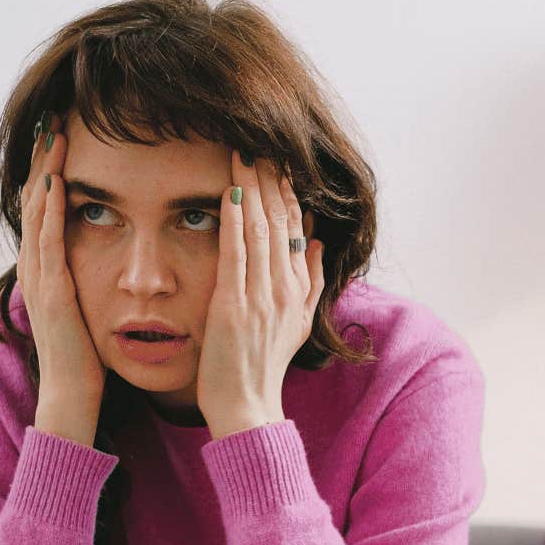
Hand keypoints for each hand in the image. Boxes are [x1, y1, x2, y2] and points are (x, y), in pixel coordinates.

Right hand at [18, 114, 104, 446]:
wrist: (72, 399)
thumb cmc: (87, 361)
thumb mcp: (92, 311)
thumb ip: (96, 283)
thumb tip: (117, 263)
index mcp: (51, 272)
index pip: (50, 210)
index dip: (53, 173)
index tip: (65, 138)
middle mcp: (40, 270)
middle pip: (37, 202)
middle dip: (44, 161)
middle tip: (51, 120)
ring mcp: (42, 280)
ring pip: (38, 215)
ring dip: (44, 173)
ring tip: (52, 137)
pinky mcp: (52, 294)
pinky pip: (48, 244)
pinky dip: (49, 212)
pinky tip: (55, 185)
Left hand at [197, 152, 325, 438]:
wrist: (248, 406)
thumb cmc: (262, 367)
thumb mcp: (297, 323)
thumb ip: (309, 281)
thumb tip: (313, 243)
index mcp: (298, 290)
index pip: (295, 229)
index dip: (287, 191)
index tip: (276, 159)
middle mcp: (285, 290)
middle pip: (281, 222)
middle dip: (270, 178)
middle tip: (259, 138)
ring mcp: (262, 298)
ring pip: (261, 231)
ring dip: (253, 188)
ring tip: (244, 151)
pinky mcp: (235, 307)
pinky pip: (236, 255)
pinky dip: (235, 221)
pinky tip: (231, 191)